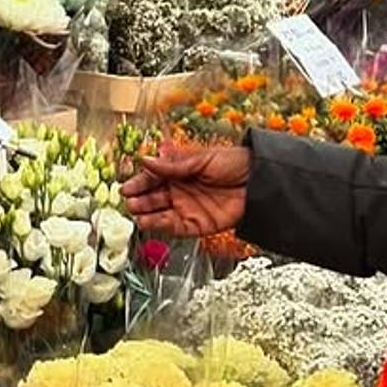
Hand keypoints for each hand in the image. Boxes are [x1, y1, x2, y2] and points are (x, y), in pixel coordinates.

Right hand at [121, 142, 250, 240]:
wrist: (260, 181)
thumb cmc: (234, 163)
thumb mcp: (201, 159)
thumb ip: (173, 165)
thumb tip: (145, 160)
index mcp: (180, 172)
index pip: (153, 178)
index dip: (139, 182)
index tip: (126, 187)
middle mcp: (181, 191)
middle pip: (153, 197)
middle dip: (139, 198)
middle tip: (129, 200)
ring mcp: (188, 208)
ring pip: (160, 213)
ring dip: (146, 213)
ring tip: (135, 212)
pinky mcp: (197, 225)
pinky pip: (175, 227)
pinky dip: (160, 226)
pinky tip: (149, 222)